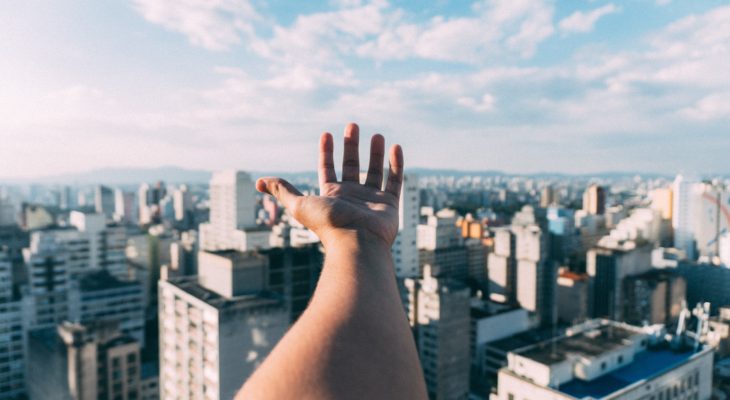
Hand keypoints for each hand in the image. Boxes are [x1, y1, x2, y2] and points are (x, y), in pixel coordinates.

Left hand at [256, 123, 403, 247]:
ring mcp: (371, 200)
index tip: (327, 134)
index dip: (326, 152)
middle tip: (352, 125)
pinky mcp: (389, 204)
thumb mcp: (299, 204)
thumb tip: (258, 182)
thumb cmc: (328, 224)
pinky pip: (395, 181)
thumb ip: (282, 191)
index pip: (327, 169)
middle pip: (351, 166)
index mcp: (331, 196)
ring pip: (374, 172)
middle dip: (351, 146)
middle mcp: (351, 197)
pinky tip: (396, 147)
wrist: (357, 243)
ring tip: (376, 135)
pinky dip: (397, 165)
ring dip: (375, 153)